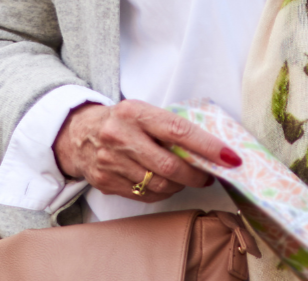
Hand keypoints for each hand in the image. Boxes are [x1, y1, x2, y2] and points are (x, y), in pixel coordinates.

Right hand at [52, 100, 242, 201]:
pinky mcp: (105, 183)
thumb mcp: (143, 111)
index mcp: (135, 112)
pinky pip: (144, 195)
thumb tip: (209, 146)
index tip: (229, 157)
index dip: (207, 146)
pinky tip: (168, 184)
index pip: (179, 131)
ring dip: (180, 185)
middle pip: (169, 165)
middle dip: (197, 174)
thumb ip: (169, 125)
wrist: (78, 134)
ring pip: (158, 184)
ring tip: (188, 178)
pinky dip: (162, 193)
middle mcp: (120, 136)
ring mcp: (111, 162)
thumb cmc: (123, 120)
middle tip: (210, 174)